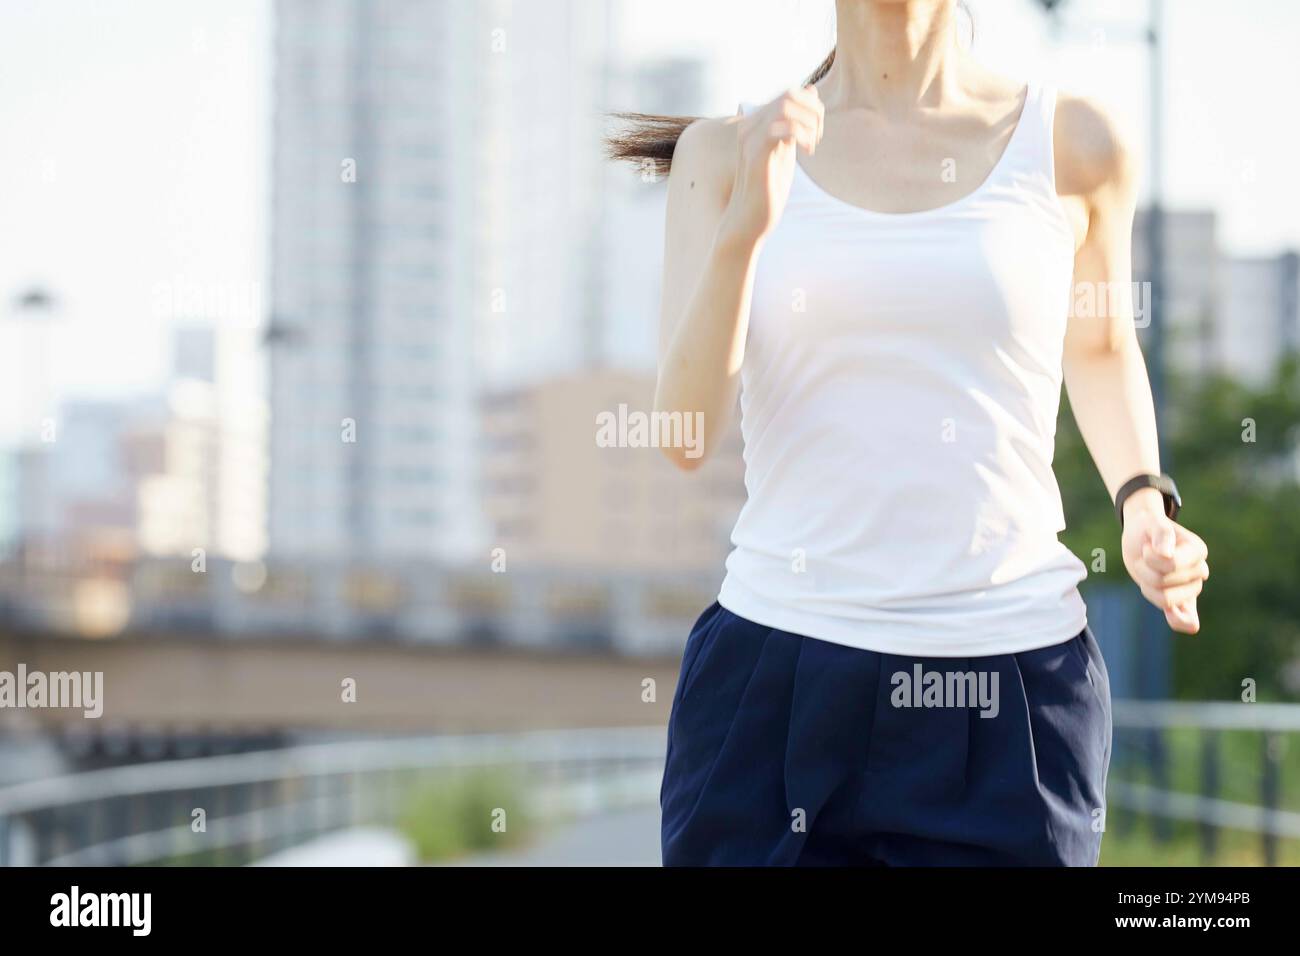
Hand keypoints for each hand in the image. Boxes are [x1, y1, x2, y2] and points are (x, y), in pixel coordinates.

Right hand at [721, 86, 823, 245]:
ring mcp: (750, 138)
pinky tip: (807, 151)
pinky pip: (781, 128)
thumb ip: (795, 123)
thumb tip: (810, 92)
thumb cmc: (767, 189)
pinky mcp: (756, 154)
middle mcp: (749, 126)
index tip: (817, 132)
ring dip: (808, 123)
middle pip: (789, 94)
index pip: (789, 93)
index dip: (811, 106)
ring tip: (812, 145)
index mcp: (755, 123)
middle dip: (813, 112)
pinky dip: (802, 135)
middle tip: (817, 138)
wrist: (748, 220)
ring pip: (785, 106)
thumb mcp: (786, 150)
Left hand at [1120, 488, 1208, 633]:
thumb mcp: (1151, 522)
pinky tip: (1171, 615)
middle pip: (1163, 583)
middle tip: (1144, 558)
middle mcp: (1199, 571)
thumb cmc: (1148, 527)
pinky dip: (1180, 621)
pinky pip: (1188, 620)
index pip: (1172, 565)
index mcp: (1198, 551)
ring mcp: (1191, 588)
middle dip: (1144, 570)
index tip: (1147, 546)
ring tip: (1147, 570)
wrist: (1142, 536)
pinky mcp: (1180, 600)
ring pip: (1165, 600)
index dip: (1150, 558)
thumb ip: (1161, 533)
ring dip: (1146, 586)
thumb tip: (1166, 554)